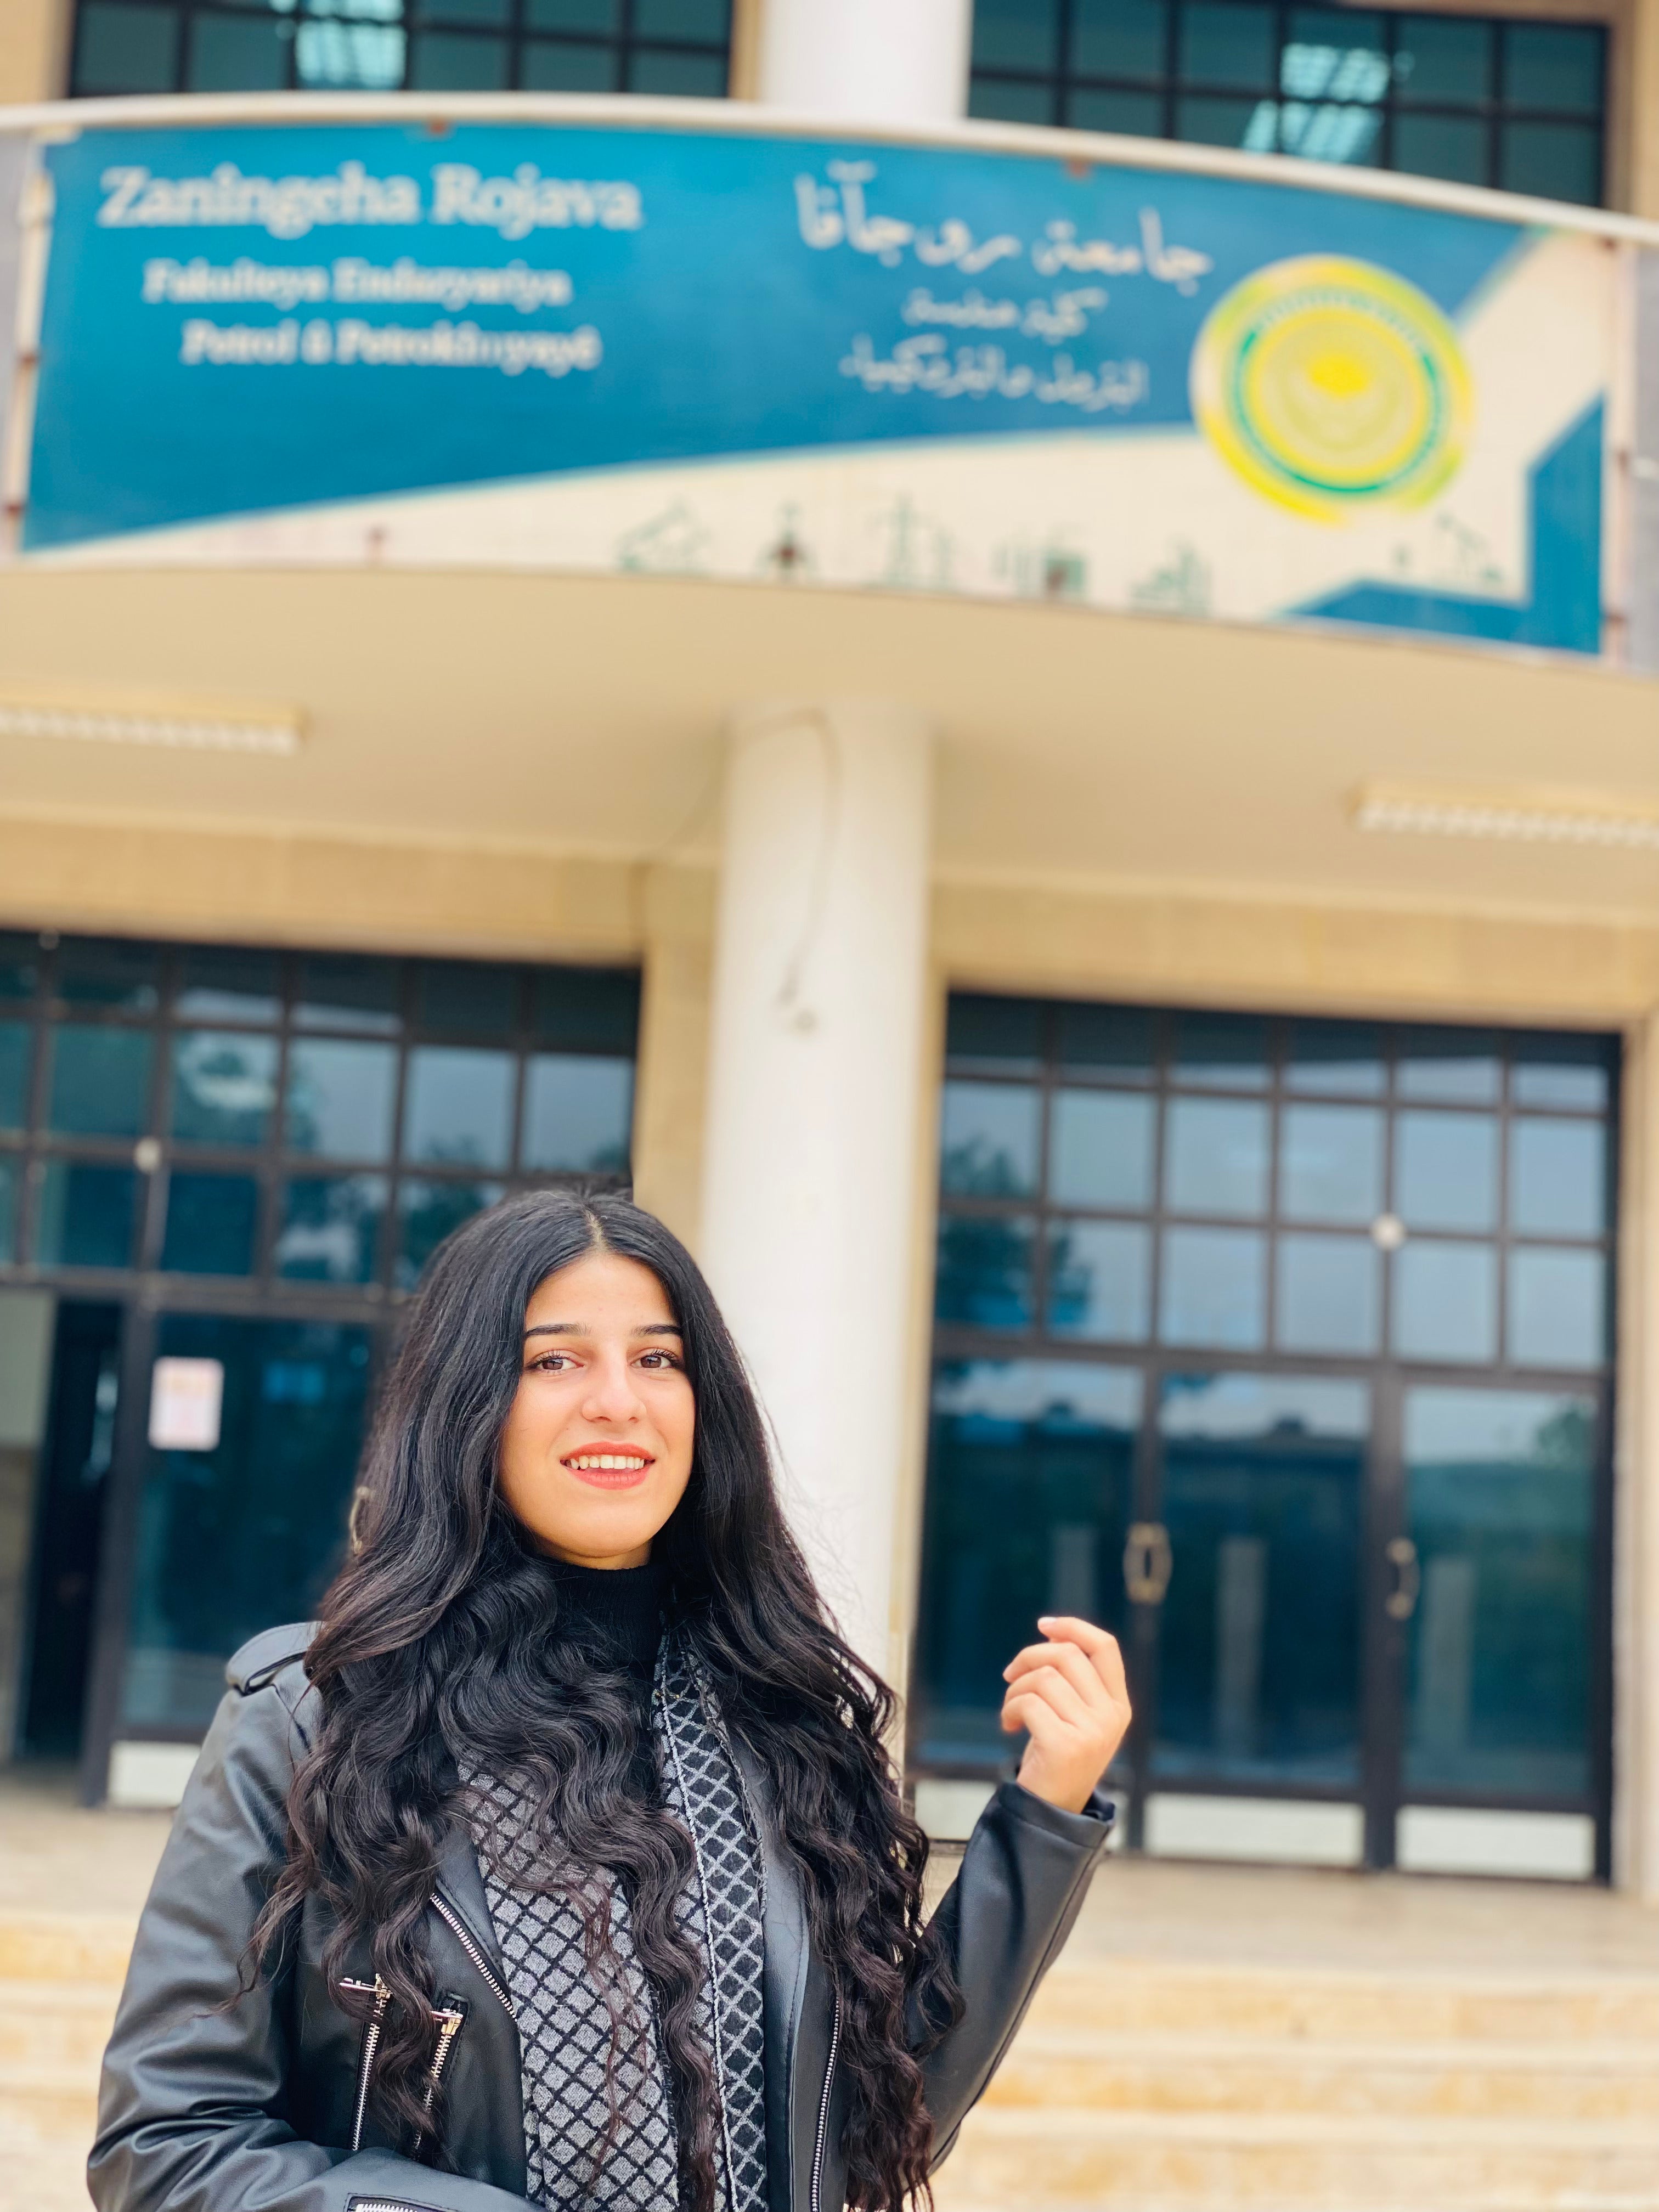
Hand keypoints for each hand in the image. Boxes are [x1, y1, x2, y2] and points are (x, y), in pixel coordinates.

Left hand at [1000, 1616, 1131, 1813]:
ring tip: (1011, 1711)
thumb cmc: (1056, 1755)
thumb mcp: (1077, 1716)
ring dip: (1015, 1689)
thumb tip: (1053, 1634)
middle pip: (1066, 1655)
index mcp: (1118, 1705)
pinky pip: (1027, 1702)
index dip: (1073, 1627)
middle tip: (1010, 1675)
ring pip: (1043, 1677)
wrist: (1050, 1811)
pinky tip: (1009, 1726)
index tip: (1044, 1625)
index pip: (1105, 1647)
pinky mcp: (1064, 1745)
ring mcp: (1091, 1732)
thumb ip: (1075, 1681)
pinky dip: (1009, 1709)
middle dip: (1029, 1657)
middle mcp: (1110, 1717)